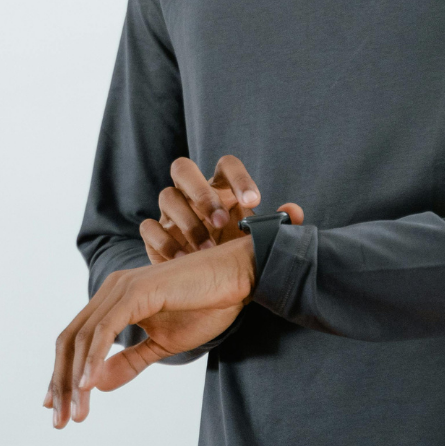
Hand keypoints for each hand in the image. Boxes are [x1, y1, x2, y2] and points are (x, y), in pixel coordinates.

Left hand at [44, 237, 255, 427]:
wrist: (237, 278)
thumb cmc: (206, 305)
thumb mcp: (163, 344)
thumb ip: (130, 361)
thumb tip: (96, 385)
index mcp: (115, 298)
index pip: (76, 339)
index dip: (62, 374)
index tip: (59, 409)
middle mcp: (112, 289)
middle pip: (70, 339)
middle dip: (61, 382)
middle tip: (60, 421)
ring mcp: (123, 287)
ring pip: (83, 337)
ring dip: (74, 379)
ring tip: (76, 412)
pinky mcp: (138, 291)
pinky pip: (106, 328)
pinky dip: (94, 357)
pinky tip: (90, 385)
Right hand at [140, 154, 303, 262]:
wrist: (209, 280)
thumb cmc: (235, 248)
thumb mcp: (256, 238)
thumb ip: (276, 224)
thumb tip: (295, 212)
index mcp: (220, 185)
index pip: (226, 165)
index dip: (239, 178)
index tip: (254, 200)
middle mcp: (192, 191)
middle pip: (183, 169)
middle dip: (202, 193)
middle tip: (221, 221)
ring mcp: (169, 210)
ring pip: (167, 196)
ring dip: (187, 223)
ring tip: (205, 250)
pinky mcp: (154, 232)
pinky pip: (149, 227)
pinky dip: (164, 243)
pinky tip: (183, 261)